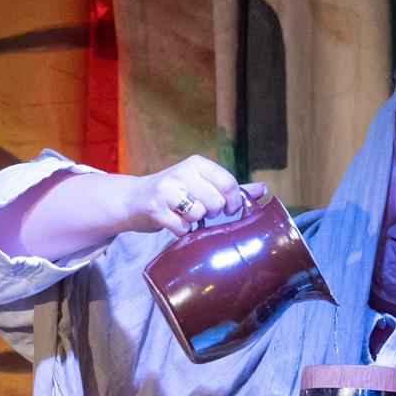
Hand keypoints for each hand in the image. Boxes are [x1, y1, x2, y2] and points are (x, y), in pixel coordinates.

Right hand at [122, 156, 266, 236]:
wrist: (133, 199)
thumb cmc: (175, 193)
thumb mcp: (202, 184)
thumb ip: (231, 188)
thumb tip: (262, 189)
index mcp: (197, 164)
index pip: (228, 184)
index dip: (233, 202)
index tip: (229, 209)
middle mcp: (181, 173)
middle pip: (216, 202)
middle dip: (213, 213)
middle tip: (202, 211)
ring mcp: (166, 191)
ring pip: (199, 214)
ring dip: (196, 222)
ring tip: (186, 215)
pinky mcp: (155, 209)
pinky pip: (183, 228)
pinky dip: (183, 231)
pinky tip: (175, 223)